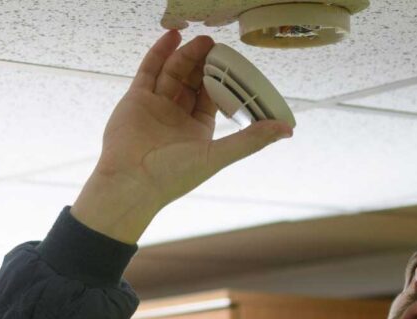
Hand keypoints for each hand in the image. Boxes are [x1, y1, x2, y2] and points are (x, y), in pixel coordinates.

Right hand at [72, 30, 293, 243]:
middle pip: (193, 81)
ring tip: (201, 41)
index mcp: (197, 130)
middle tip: (216, 46)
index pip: (212, 96)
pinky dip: (160, 52)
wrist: (130, 182)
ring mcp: (155, 106)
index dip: (223, 79)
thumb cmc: (172, 176)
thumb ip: (250, 140)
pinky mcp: (136, 99)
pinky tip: (172, 37)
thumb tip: (287, 130)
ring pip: (173, 73)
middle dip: (204, 63)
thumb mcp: (217, 155)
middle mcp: (176, 116)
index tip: (232, 62)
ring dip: (186, 55)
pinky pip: (149, 70)